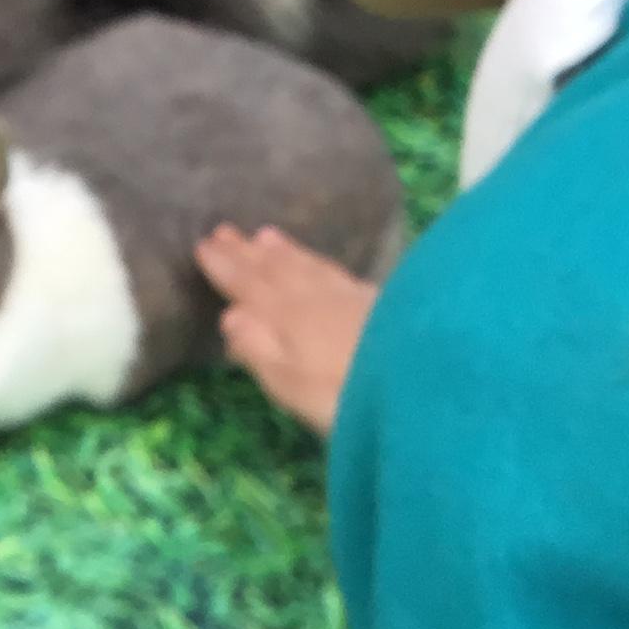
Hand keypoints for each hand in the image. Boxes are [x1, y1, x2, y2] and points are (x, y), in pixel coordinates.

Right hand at [196, 226, 381, 437]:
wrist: (425, 383)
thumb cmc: (347, 397)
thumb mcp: (292, 386)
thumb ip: (259, 351)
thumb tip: (230, 316)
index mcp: (286, 318)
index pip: (248, 287)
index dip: (226, 267)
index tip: (203, 245)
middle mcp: (313, 298)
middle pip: (274, 270)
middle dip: (247, 252)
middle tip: (223, 231)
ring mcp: (348, 296)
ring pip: (305, 266)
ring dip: (281, 251)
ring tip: (263, 236)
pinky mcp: (378, 302)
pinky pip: (332, 270)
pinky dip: (315, 260)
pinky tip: (317, 262)